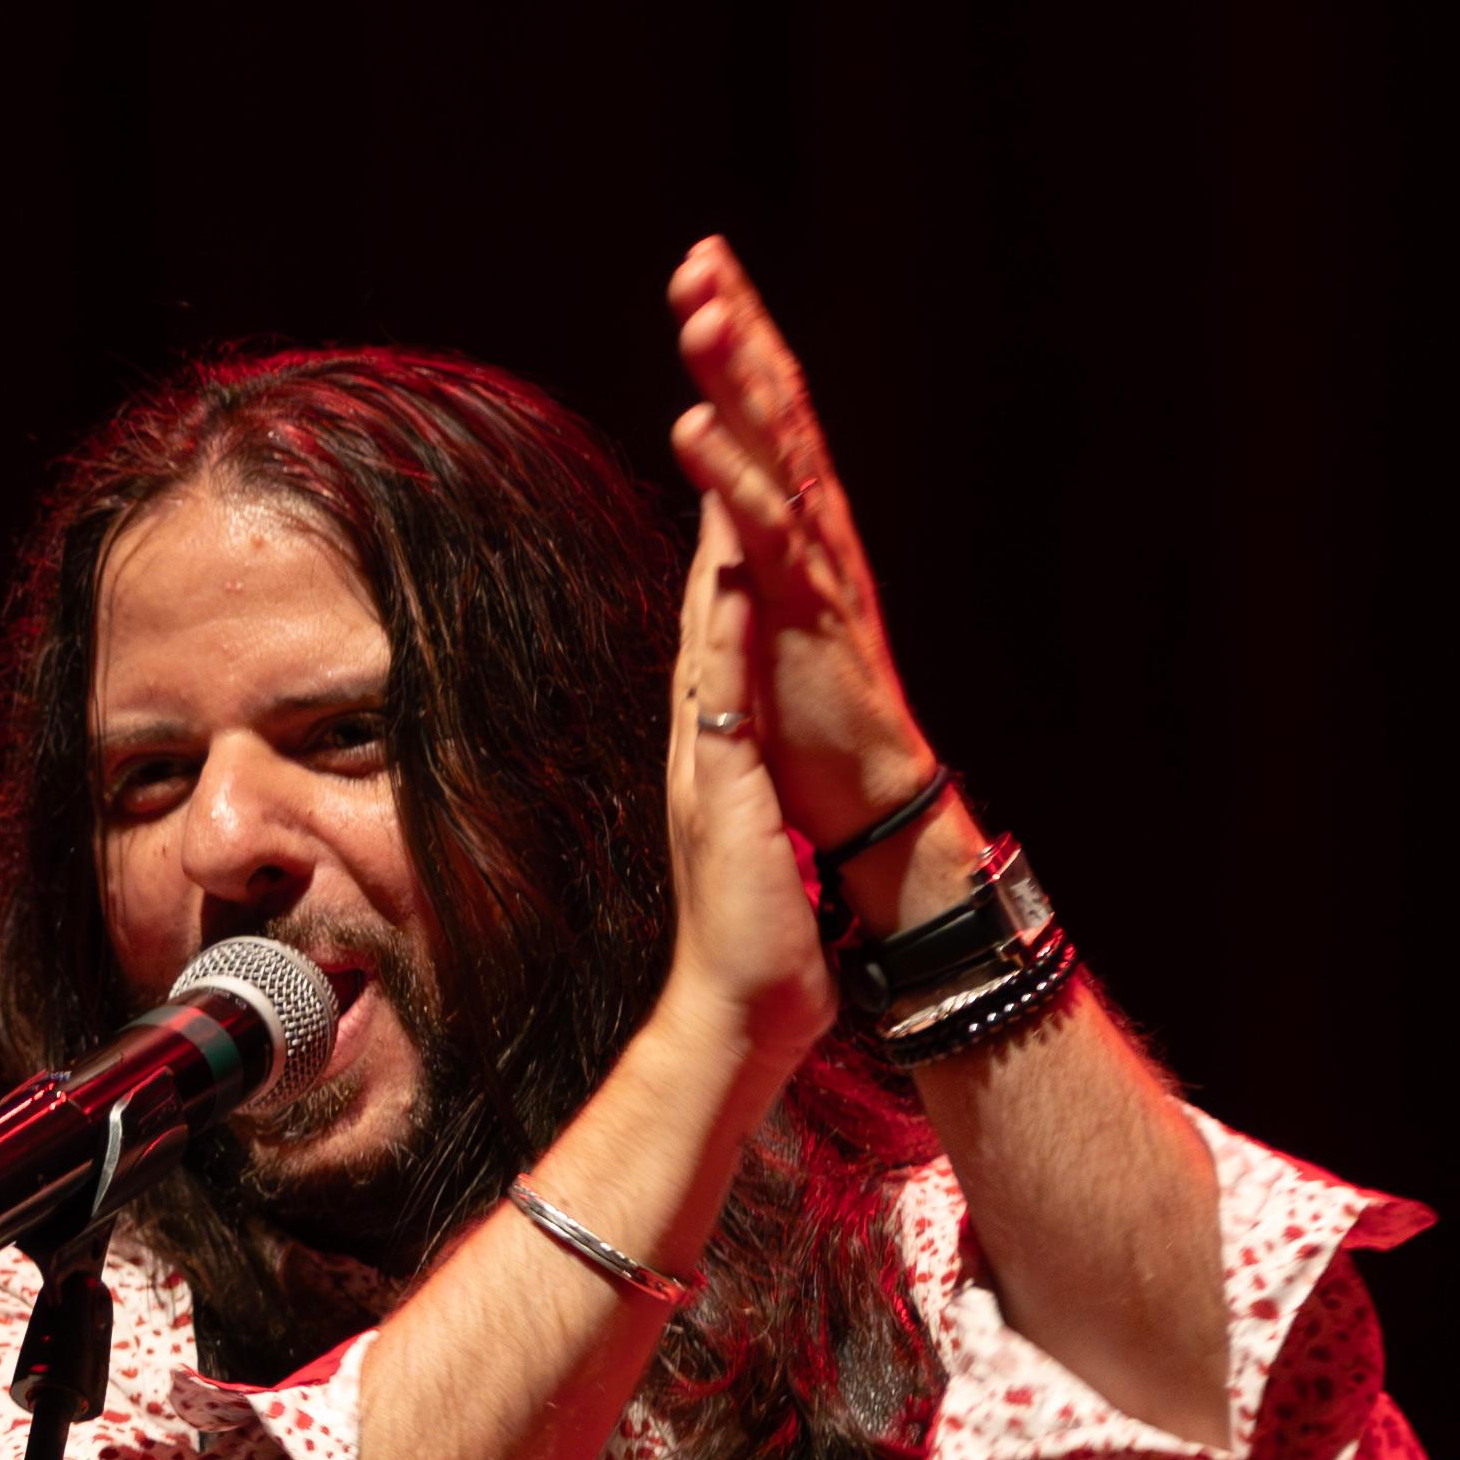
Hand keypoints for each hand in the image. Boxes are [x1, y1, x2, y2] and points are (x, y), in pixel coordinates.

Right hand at [660, 494, 835, 1071]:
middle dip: (707, 532)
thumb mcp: (758, 852)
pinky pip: (724, 699)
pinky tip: (731, 577)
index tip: (733, 499)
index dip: (722, 571)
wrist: (738, 1017)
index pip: (717, 651)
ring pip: (704, 640)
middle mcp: (700, 753)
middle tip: (715, 441)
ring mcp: (707, 769)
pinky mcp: (726, 793)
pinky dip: (726, 637)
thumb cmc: (757, 949)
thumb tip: (760, 791)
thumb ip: (751, 808)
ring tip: (718, 472)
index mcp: (715, 764)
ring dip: (709, 556)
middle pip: (699, 622)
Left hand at [666, 237, 942, 854]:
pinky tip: (691, 428)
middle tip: (703, 258)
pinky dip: (727, 477)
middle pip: (777, 409)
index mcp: (801, 523)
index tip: (705, 268)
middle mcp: (816, 527)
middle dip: (739, 330)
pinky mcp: (804, 610)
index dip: (741, 338)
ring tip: (698, 315)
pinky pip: (764, 532)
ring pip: (774, 454)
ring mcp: (813, 564)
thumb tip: (717, 487)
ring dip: (734, 381)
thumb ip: (743, 540)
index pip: (770, 411)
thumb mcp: (766, 604)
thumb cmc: (810, 706)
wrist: (867, 791)